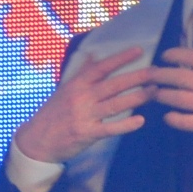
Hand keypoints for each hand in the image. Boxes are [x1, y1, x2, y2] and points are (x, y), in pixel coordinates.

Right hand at [11, 46, 153, 163]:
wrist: (36, 141)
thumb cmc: (52, 114)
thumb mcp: (64, 89)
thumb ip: (81, 72)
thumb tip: (93, 54)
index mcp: (76, 84)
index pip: (101, 67)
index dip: (120, 58)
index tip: (139, 50)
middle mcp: (81, 97)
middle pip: (113, 84)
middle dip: (137, 77)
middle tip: (157, 72)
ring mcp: (84, 115)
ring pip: (115, 104)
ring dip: (137, 97)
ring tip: (154, 92)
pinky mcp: (86, 134)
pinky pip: (110, 128)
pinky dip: (125, 125)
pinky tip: (140, 121)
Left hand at [142, 36, 192, 150]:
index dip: (175, 54)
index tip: (164, 56)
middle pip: (179, 76)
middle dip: (160, 75)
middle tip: (148, 75)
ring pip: (178, 98)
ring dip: (162, 95)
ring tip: (154, 94)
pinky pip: (186, 122)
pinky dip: (174, 119)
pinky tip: (167, 117)